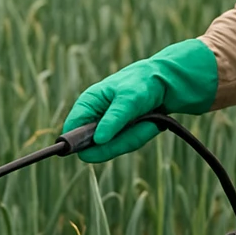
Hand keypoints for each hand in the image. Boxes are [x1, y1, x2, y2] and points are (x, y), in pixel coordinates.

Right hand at [61, 39, 217, 162]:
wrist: (165, 84)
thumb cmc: (142, 85)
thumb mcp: (128, 100)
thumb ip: (113, 120)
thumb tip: (98, 140)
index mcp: (88, 103)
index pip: (71, 129)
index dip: (75, 143)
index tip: (89, 150)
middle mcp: (95, 118)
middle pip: (94, 145)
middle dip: (117, 141)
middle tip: (138, 125)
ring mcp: (108, 128)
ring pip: (114, 147)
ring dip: (133, 136)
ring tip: (146, 119)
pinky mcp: (121, 135)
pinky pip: (128, 144)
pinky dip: (140, 135)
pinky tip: (148, 123)